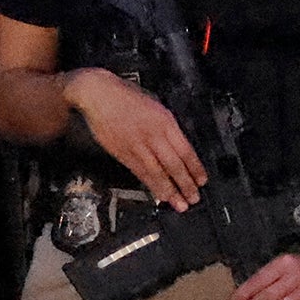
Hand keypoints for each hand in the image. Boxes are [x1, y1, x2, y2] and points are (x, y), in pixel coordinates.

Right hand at [62, 67, 206, 207]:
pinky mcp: (123, 153)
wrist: (97, 95)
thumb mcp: (155, 104)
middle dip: (186, 184)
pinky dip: (151, 185)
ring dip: (170, 191)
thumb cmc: (125, 96)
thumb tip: (177, 145)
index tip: (202, 180)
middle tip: (194, 198)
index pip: (185, 150)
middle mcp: (153, 135)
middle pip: (174, 165)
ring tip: (180, 204)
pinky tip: (158, 195)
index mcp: (165, 121)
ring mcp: (137, 146)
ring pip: (157, 173)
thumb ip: (166, 126)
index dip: (195, 168)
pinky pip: (140, 173)